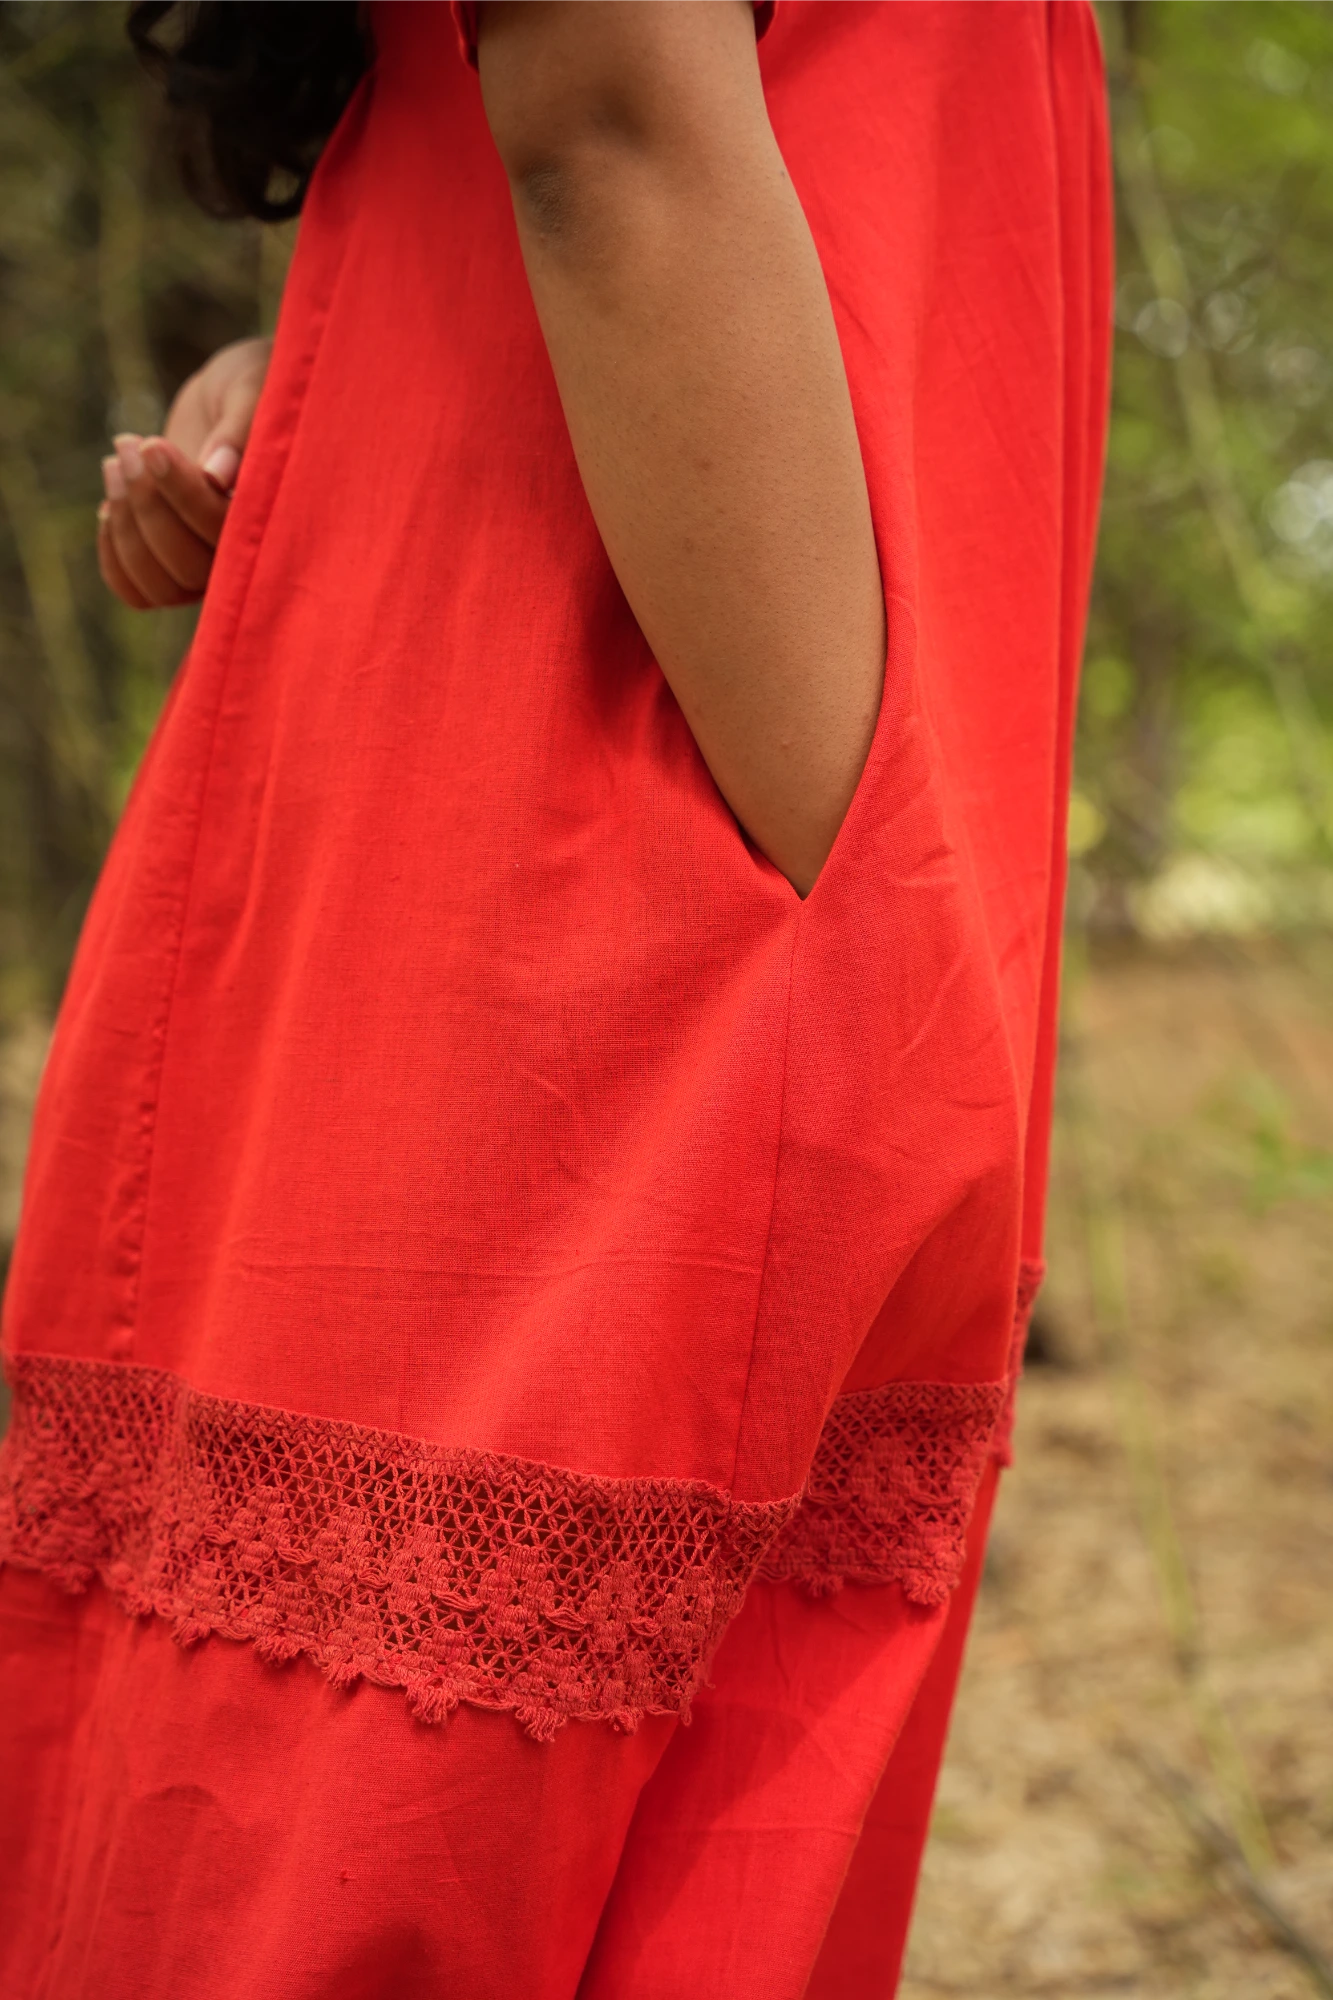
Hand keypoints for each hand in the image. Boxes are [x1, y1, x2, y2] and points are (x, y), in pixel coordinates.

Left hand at [97, 336, 272, 609]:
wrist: (232, 397)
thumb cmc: (255, 384)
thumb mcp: (250, 391)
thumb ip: (240, 431)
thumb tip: (217, 476)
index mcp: (276, 519)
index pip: (224, 533)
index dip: (183, 496)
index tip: (153, 445)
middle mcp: (246, 557)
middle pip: (188, 568)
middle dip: (149, 505)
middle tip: (130, 443)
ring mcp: (208, 567)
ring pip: (161, 586)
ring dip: (126, 527)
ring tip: (117, 460)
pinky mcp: (174, 565)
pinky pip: (138, 592)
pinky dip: (114, 556)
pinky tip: (109, 505)